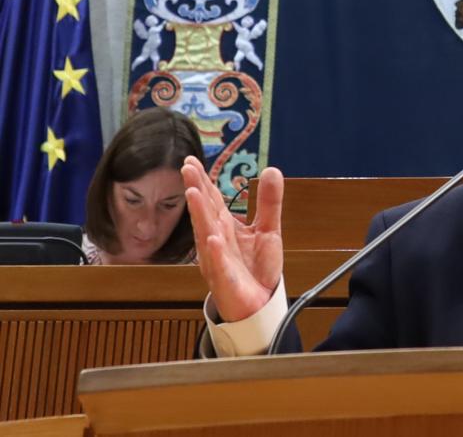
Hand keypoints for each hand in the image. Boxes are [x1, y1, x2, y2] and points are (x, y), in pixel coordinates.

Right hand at [182, 156, 284, 322]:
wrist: (259, 304)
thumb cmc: (256, 268)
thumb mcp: (268, 230)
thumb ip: (269, 202)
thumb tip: (272, 170)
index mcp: (225, 227)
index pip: (211, 200)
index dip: (202, 181)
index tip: (191, 161)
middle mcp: (216, 240)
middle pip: (205, 212)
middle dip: (197, 190)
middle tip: (188, 168)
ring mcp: (218, 260)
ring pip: (207, 234)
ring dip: (200, 215)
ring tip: (194, 193)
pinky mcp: (225, 280)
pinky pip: (219, 265)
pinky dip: (215, 252)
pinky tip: (213, 239)